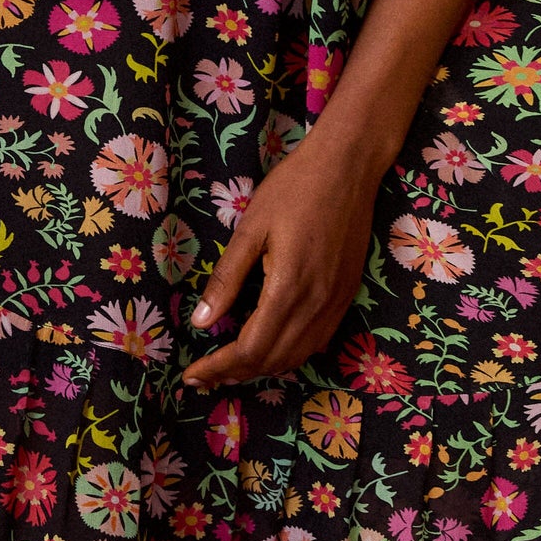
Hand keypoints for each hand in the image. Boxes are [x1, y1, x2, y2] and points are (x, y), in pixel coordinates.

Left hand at [181, 128, 387, 388]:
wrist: (349, 166)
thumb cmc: (294, 188)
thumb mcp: (251, 228)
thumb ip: (227, 278)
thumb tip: (201, 322)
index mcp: (289, 287)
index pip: (251, 348)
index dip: (218, 367)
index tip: (192, 375)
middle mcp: (316, 303)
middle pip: (273, 359)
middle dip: (236, 374)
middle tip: (204, 375)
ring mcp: (336, 302)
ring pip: (298, 356)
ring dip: (264, 368)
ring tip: (231, 368)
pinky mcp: (347, 294)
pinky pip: (318, 341)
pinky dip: (290, 355)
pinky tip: (272, 347)